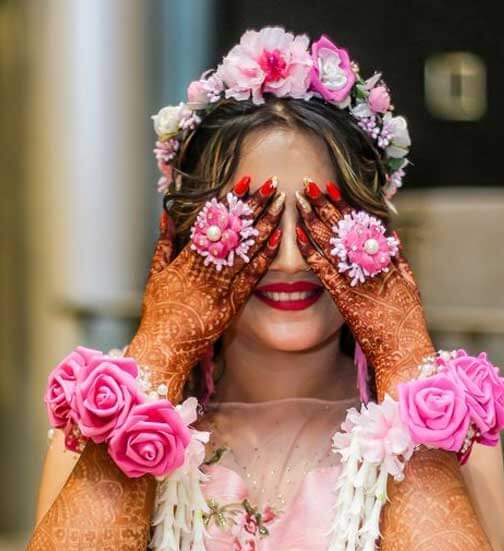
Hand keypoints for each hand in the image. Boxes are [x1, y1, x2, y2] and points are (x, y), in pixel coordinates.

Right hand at [127, 177, 284, 400]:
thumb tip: (166, 214)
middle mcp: (203, 272)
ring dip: (265, 226)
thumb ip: (163, 244)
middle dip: (254, 207)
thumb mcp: (154, 275)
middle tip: (272, 185)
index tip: (244, 181)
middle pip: (234, 232)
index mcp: (184, 261)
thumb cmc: (157, 313)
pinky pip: (251, 279)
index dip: (230, 201)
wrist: (164, 349)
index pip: (212, 222)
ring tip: (280, 204)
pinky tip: (278, 239)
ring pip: (246, 251)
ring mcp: (219, 290)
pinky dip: (264, 258)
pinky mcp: (231, 307)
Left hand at [295, 179, 434, 399]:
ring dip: (315, 220)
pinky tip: (298, 236)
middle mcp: (374, 266)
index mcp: (388, 261)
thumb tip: (390, 233)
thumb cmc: (407, 325)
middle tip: (309, 185)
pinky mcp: (347, 300)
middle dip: (326, 205)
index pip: (361, 225)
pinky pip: (326, 271)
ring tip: (300, 201)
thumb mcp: (410, 286)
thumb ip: (399, 259)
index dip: (344, 205)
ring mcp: (360, 282)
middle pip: (345, 229)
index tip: (332, 187)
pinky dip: (312, 252)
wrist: (404, 354)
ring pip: (334, 245)